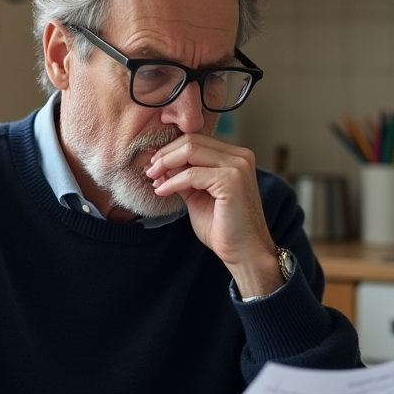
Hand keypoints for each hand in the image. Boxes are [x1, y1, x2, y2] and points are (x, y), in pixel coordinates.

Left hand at [145, 134, 281, 296]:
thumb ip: (183, 177)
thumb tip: (160, 164)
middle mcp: (240, 156)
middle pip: (192, 141)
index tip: (153, 164)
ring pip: (191, 151)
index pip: (196, 140)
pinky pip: (192, 173)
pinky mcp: (232, 180)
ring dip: (166, 163)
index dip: (171, 149)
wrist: (244, 253)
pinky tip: (161, 191)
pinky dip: (173, 181)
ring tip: (153, 178)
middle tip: (149, 169)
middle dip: (165, 154)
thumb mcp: (197, 196)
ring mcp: (238, 166)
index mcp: (234, 157)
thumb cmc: (223, 228)